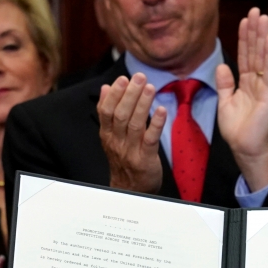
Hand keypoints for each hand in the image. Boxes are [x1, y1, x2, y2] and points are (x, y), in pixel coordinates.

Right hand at [98, 72, 166, 192]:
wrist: (129, 189)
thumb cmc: (123, 158)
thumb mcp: (111, 135)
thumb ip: (108, 112)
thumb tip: (105, 87)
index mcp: (107, 135)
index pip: (106, 111)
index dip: (114, 94)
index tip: (122, 79)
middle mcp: (117, 142)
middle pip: (120, 115)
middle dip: (129, 95)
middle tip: (139, 77)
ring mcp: (131, 151)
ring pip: (135, 125)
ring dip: (142, 104)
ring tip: (149, 87)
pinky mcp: (146, 159)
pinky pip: (150, 140)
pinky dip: (156, 124)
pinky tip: (161, 110)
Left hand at [216, 7, 267, 191]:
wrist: (246, 149)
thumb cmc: (238, 130)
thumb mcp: (226, 102)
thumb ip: (225, 83)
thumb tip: (222, 66)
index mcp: (247, 83)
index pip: (246, 56)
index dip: (244, 39)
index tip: (244, 20)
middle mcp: (259, 82)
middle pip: (255, 52)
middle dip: (255, 31)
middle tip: (255, 10)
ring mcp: (267, 86)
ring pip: (264, 57)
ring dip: (263, 36)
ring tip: (263, 17)